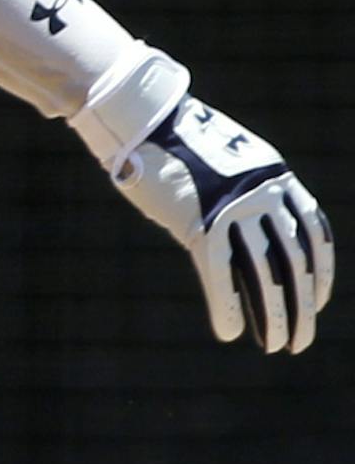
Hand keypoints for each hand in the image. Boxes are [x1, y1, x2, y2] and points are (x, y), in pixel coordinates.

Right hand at [109, 94, 333, 353]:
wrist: (143, 118)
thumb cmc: (178, 140)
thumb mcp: (229, 160)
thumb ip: (248, 191)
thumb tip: (254, 228)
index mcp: (277, 177)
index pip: (315, 234)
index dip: (320, 274)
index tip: (318, 302)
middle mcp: (264, 194)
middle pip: (294, 263)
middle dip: (301, 308)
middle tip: (301, 341)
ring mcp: (233, 209)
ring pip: (264, 275)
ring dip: (274, 317)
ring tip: (277, 345)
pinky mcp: (199, 224)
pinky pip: (221, 275)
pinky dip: (229, 308)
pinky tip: (231, 333)